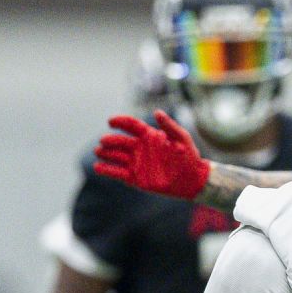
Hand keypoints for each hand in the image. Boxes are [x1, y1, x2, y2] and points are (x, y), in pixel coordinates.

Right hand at [93, 110, 210, 200]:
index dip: (120, 122)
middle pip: (119, 141)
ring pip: (115, 156)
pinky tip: (98, 167)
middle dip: (110, 140)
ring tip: (99, 152)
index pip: (131, 125)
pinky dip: (106, 170)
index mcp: (149, 136)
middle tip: (104, 141)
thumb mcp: (182, 139)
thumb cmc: (189, 157)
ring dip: (105, 153)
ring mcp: (136, 163)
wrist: (193, 180)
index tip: (111, 122)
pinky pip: (117, 173)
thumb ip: (170, 126)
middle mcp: (139, 148)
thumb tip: (157, 112)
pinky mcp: (135, 178)